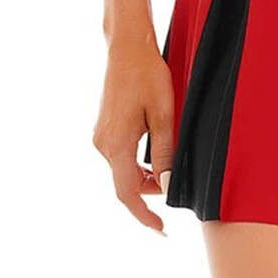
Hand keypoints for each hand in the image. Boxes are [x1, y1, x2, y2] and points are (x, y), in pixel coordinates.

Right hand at [93, 36, 173, 233]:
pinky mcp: (104, 128)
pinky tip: (155, 153)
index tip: (160, 229)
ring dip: (145, 175)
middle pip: (126, 183)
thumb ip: (165, 152)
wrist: (127, 48)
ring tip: (169, 166)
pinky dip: (137, 162)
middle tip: (176, 188)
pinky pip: (120, 155)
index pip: (127, 193)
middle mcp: (102, 144)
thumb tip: (167, 186)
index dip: (143, 215)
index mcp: (116, 145)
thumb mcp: (164, 115)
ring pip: (123, 169)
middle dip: (151, 190)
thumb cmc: (148, 76)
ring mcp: (101, 136)